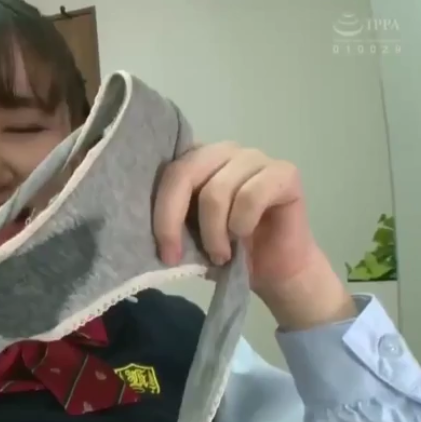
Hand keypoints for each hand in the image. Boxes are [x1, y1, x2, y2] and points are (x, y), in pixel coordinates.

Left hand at [153, 142, 355, 328]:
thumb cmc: (228, 250)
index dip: (161, 211)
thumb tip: (136, 223)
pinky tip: (243, 238)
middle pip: (185, 173)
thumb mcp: (187, 236)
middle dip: (174, 219)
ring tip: (220, 254)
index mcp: (196, 160)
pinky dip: (241, 224)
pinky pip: (251, 195)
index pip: (167, 171)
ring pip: (217, 190)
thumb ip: (169, 220)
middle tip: (178, 255)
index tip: (165, 251)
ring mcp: (254, 158)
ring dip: (214, 232)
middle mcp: (223, 151)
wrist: (275, 270)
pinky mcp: (284, 173)